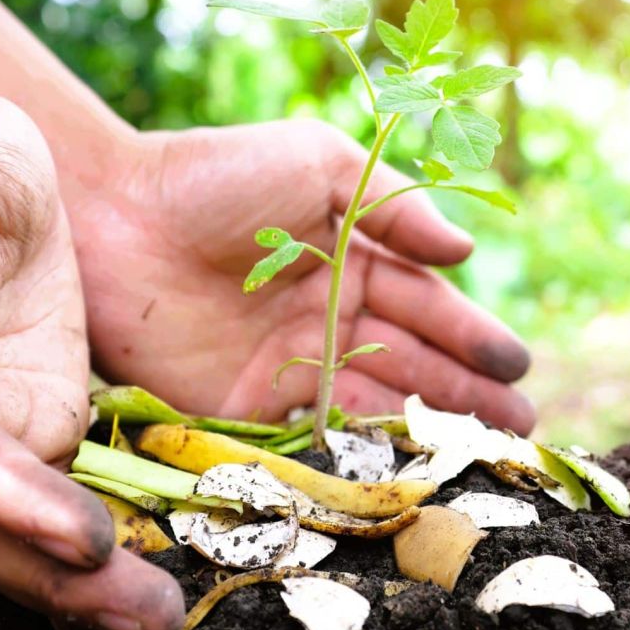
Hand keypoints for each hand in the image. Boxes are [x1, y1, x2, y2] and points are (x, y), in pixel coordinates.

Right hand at [0, 92, 182, 629]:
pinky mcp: (36, 435)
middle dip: (59, 578)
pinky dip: (108, 547)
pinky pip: (70, 500)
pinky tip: (163, 578)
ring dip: (90, 586)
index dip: (4, 496)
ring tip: (159, 622)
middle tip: (146, 620)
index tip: (80, 536)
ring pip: (27, 529)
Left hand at [72, 119, 533, 430]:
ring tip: (488, 450)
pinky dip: (366, 449)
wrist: (108, 217)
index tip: (517, 366)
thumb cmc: (215, 175)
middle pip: (415, 361)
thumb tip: (467, 255)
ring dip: (432, 426)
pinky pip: (319, 432)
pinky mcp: (249, 404)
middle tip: (521, 426)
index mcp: (353, 258)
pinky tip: (411, 466)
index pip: (428, 305)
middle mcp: (332, 315)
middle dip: (469, 394)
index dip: (474, 336)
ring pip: (378, 400)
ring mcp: (293, 363)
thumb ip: (394, 204)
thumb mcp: (317, 162)